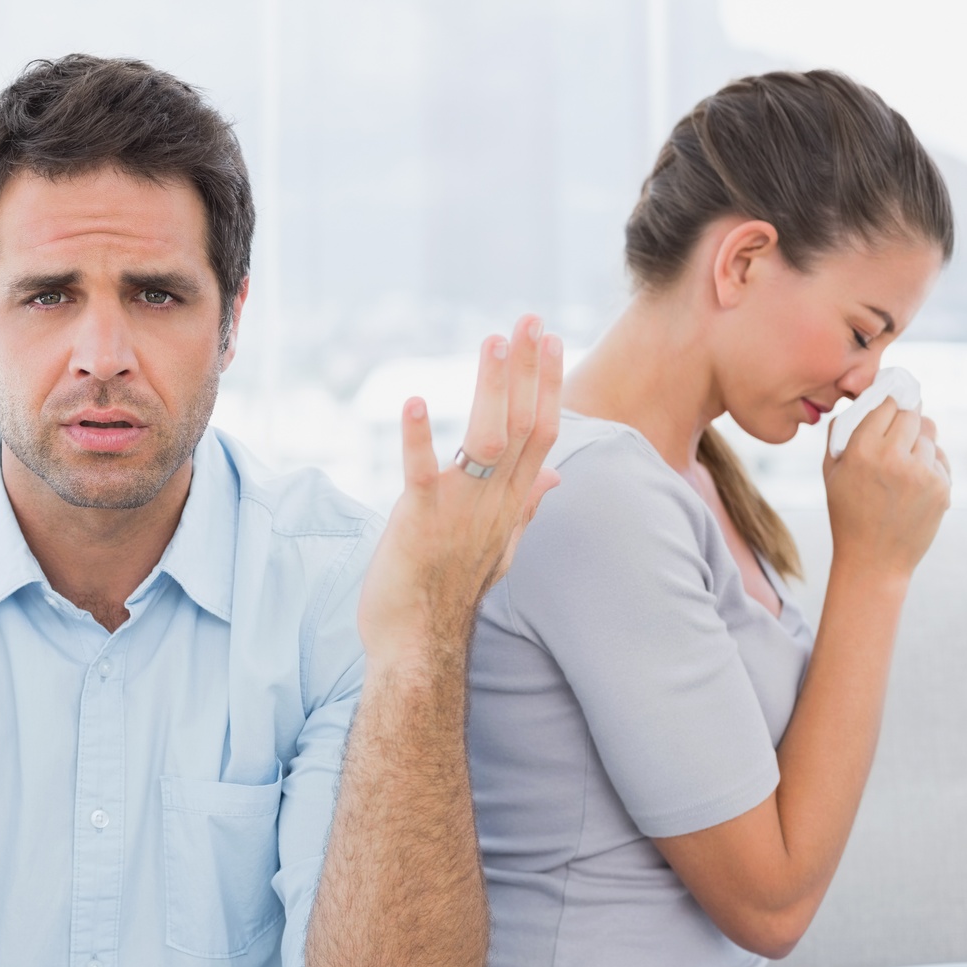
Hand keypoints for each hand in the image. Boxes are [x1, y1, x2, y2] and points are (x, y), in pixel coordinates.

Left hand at [357, 314, 562, 668]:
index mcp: (512, 504)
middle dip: (528, 370)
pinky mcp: (420, 521)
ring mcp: (460, 511)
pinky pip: (422, 473)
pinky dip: (417, 438)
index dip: (548, 384)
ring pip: (487, 439)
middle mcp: (495, 503)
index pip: (543, 433)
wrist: (417, 646)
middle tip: (528, 320)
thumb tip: (554, 476)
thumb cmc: (450, 594)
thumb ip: (527, 505)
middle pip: (524, 426)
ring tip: (493, 342)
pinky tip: (412, 402)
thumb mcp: (499, 545)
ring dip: (491, 389)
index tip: (550, 340)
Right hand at [823, 398, 950, 580]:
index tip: (890, 405)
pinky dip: (930, 465)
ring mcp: (921, 473)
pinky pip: (940, 459)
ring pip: (929, 436)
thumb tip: (859, 403)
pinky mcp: (941, 487)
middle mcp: (893, 458)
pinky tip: (914, 485)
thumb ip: (840, 434)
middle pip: (912, 414)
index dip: (888, 404)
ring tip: (903, 467)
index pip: (886, 405)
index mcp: (861, 451)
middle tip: (899, 432)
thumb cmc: (848, 514)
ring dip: (918, 443)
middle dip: (906, 419)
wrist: (874, 560)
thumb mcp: (831, 473)